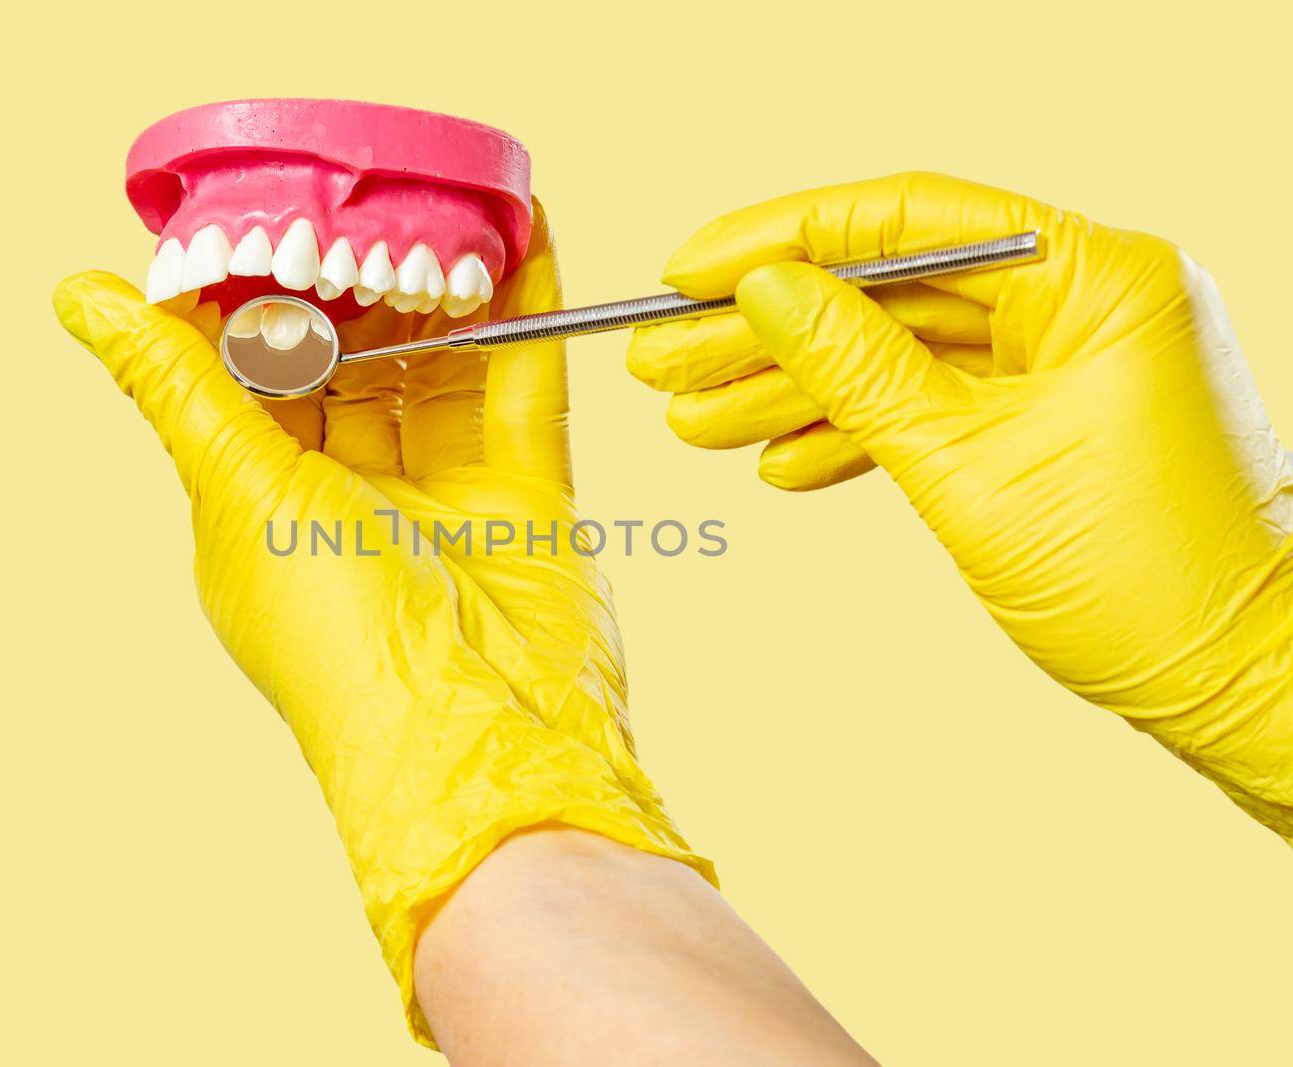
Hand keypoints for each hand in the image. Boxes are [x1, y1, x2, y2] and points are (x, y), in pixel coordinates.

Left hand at [53, 204, 710, 1044]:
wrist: (481, 737)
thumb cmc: (336, 641)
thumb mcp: (239, 493)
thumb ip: (177, 383)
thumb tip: (80, 296)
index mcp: (260, 505)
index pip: (249, 376)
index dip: (254, 294)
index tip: (263, 211)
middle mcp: (347, 497)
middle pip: (349, 362)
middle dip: (354, 280)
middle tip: (363, 196)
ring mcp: (442, 495)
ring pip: (437, 363)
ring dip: (439, 284)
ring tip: (440, 200)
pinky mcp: (524, 494)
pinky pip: (522, 382)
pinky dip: (526, 312)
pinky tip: (522, 236)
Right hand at [629, 173, 1292, 838]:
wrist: (1239, 685)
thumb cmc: (1154, 585)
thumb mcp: (970, 470)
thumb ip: (858, 370)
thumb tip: (766, 290)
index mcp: (1098, 278)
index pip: (912, 219)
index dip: (784, 238)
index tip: (691, 269)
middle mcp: (1085, 300)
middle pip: (888, 289)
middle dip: (767, 329)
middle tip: (664, 356)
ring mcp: (1065, 361)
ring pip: (895, 353)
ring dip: (791, 388)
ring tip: (691, 417)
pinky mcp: (1046, 419)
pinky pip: (928, 404)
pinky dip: (853, 431)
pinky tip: (780, 457)